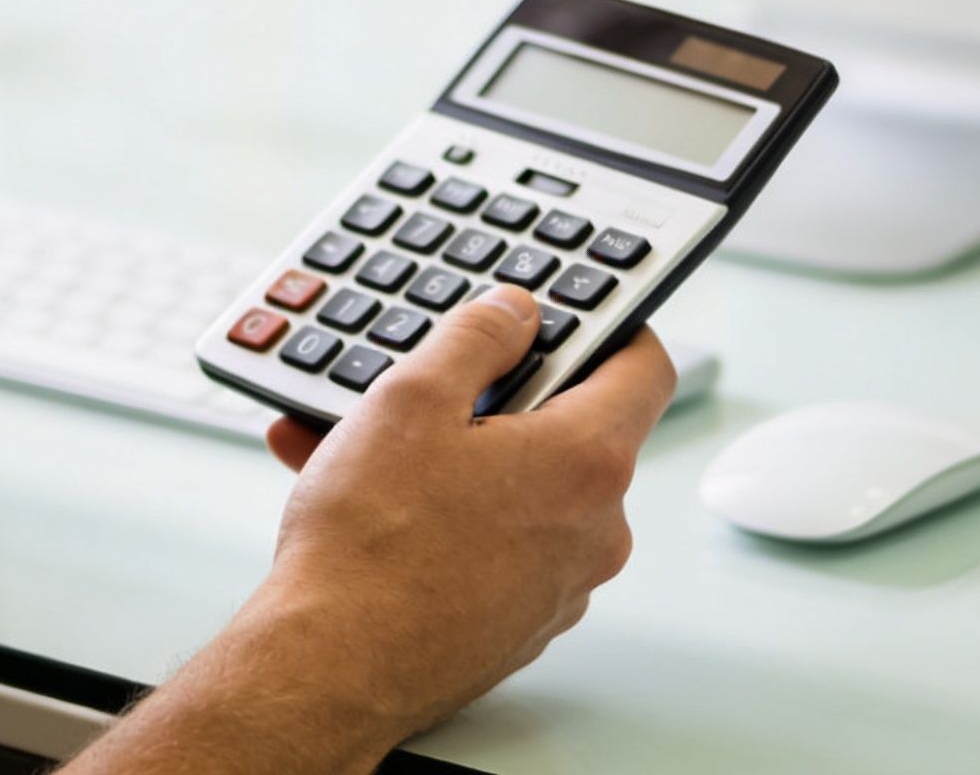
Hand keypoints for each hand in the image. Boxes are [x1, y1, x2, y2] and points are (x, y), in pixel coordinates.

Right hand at [77, 295, 666, 772]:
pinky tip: (372, 503)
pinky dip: (448, 517)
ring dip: (459, 460)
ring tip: (365, 445)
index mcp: (587, 461)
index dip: (612, 326)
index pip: (645, 368)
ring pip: (522, 493)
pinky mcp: (517, 624)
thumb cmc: (372, 542)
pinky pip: (496, 547)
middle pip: (573, 432)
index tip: (574, 314)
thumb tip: (514, 312)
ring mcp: (559, 586)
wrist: (333, 666)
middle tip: (434, 386)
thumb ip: (476, 338)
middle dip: (500, 400)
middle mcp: (594, 530)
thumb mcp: (412, 400)